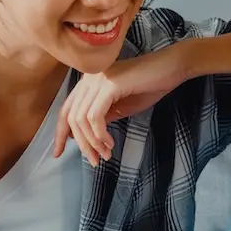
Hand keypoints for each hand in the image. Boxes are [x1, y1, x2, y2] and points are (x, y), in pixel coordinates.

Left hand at [55, 45, 191, 164]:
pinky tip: (110, 143)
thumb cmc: (149, 86)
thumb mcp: (120, 107)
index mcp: (88, 83)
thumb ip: (101, 117)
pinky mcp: (109, 85)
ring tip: (106, 154)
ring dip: (93, 143)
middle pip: (71, 117)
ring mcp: (97, 80)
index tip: (58, 153)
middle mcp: (88, 79)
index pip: (66, 110)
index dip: (60, 133)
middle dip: (81, 144)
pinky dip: (100, 135)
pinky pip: (95, 116)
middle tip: (95, 161)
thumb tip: (85, 136)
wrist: (171, 68)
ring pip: (81, 119)